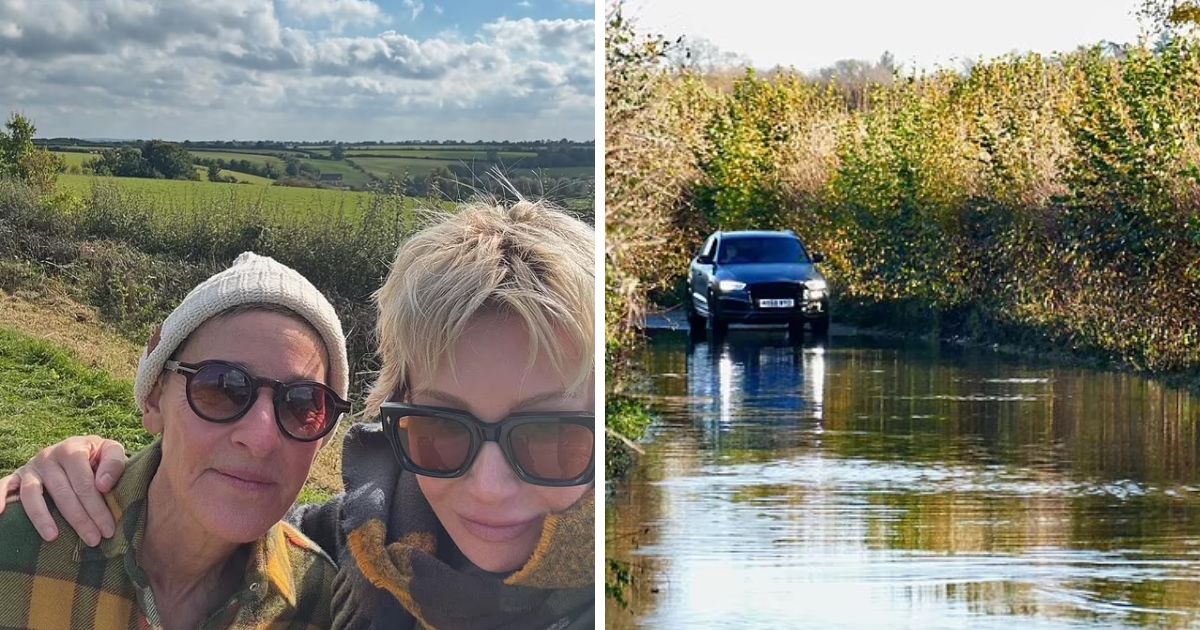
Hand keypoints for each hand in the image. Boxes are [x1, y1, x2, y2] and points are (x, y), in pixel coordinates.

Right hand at [0, 436, 126, 545]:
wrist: (76, 448)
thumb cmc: (96, 456)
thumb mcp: (110, 451)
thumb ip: (114, 463)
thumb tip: (103, 485)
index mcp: (72, 449)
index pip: (84, 483)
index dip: (97, 508)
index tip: (108, 530)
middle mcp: (48, 456)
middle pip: (62, 492)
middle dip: (79, 519)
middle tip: (93, 540)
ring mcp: (30, 467)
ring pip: (32, 494)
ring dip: (42, 517)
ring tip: (52, 538)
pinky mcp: (16, 476)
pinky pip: (3, 486)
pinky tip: (0, 514)